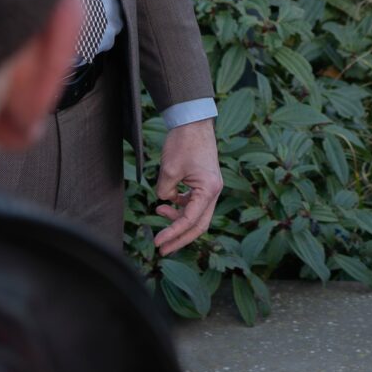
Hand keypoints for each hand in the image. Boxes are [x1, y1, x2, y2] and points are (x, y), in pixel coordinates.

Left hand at [152, 117, 222, 254]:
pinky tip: (166, 203)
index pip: (190, 220)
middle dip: (180, 238)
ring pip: (196, 215)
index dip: (173, 233)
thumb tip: (164, 200)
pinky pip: (193, 204)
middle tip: (162, 249)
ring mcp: (210, 188)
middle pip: (198, 225)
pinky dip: (180, 208)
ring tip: (159, 213)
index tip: (158, 242)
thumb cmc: (184, 142)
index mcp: (208, 190)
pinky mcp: (203, 184)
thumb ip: (165, 191)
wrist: (193, 122)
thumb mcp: (169, 169)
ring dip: (178, 221)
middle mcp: (213, 192)